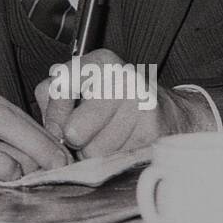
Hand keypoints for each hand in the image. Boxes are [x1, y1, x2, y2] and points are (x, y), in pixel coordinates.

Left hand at [33, 48, 214, 158]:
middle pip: (74, 129)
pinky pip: (116, 159)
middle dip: (75, 142)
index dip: (54, 117)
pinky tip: (124, 146)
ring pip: (95, 151)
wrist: (170, 114)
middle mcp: (121, 76)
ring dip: (95, 155)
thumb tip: (52, 129)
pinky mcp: (154, 128)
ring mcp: (141, 102)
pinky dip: (115, 160)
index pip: (59, 89)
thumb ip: (51, 98)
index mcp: (99, 62)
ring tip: (108, 140)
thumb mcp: (78, 89)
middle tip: (85, 138)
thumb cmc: (113, 103)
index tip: (60, 127)